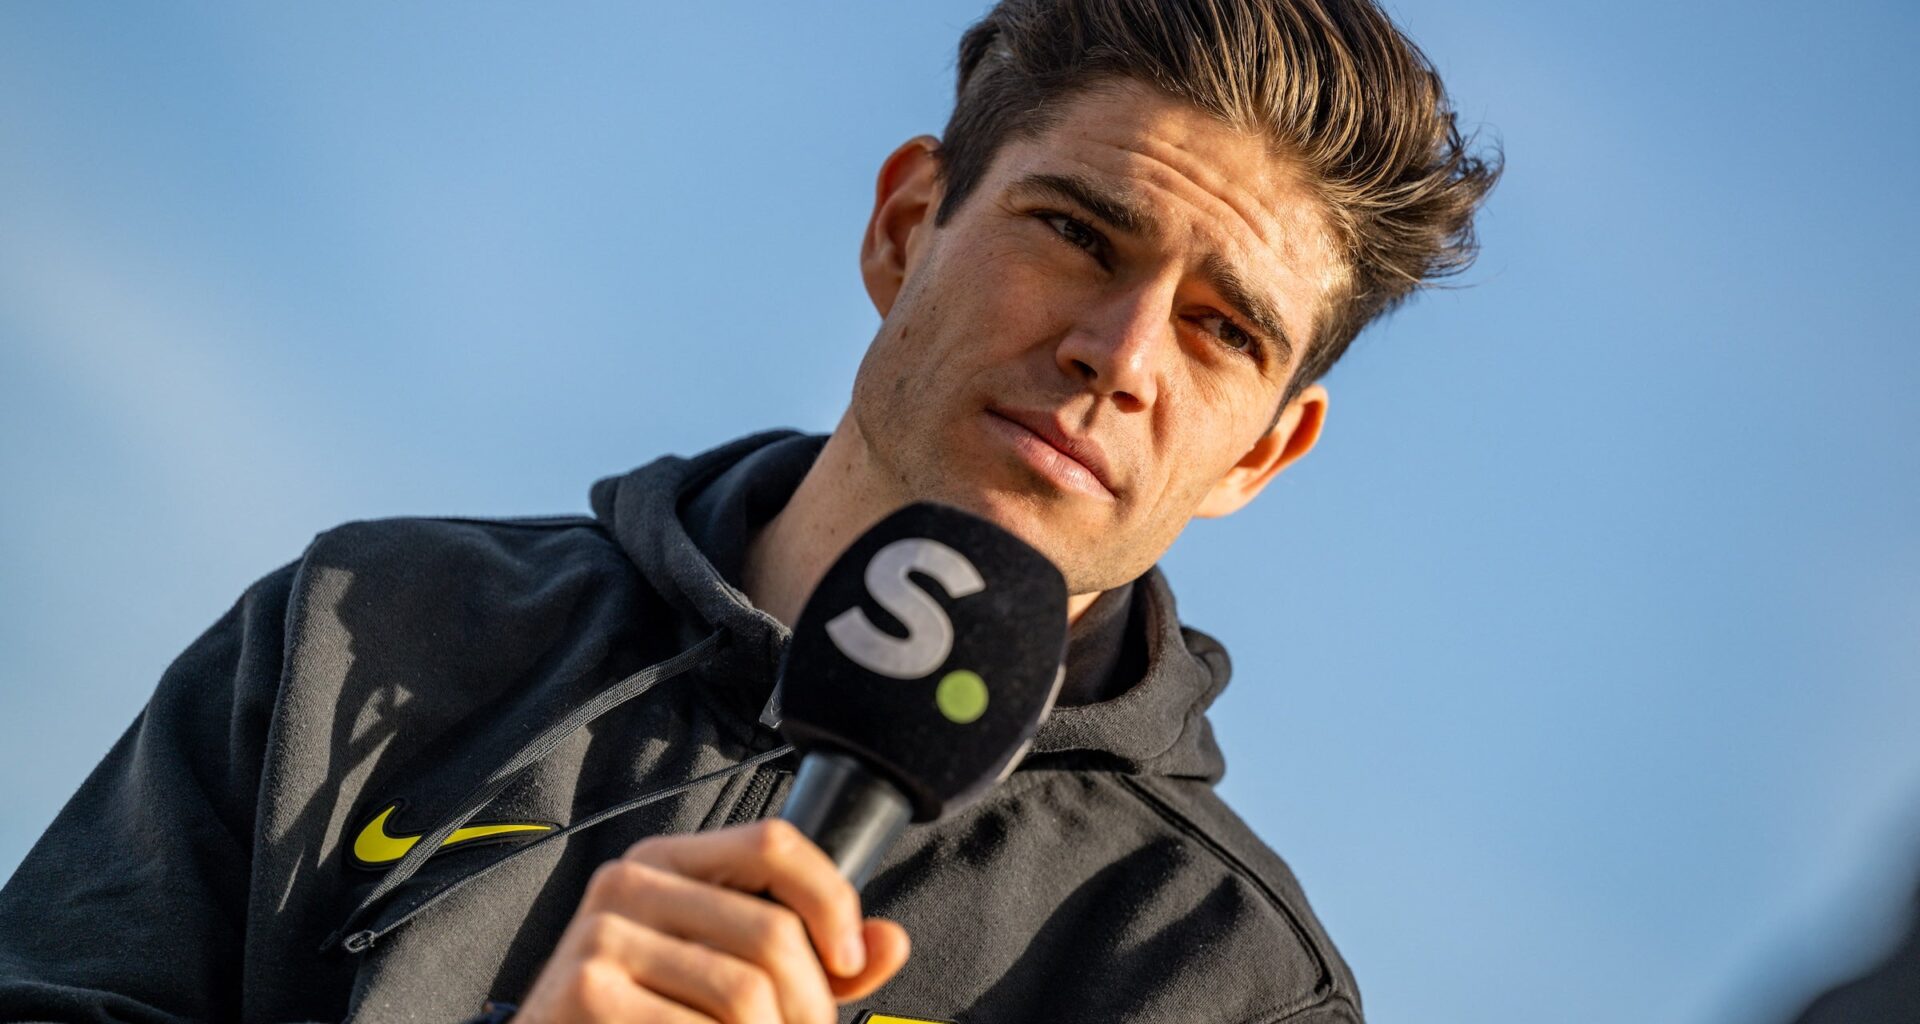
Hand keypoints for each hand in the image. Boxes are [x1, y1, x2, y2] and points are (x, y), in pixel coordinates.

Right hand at [510, 818, 910, 1022]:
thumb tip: (890, 941)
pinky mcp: (584, 993)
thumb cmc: (644, 1018)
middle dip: (811, 1005)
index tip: (848, 961)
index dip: (830, 899)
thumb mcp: (726, 975)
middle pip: (772, 931)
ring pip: (746, 992)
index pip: (773, 843)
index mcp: (667, 862)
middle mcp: (628, 883)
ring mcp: (599, 937)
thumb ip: (810, 959)